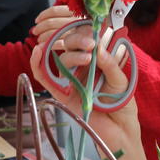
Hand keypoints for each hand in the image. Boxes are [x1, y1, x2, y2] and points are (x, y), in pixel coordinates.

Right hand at [29, 29, 138, 154]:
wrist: (118, 131)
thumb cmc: (122, 104)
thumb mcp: (120, 81)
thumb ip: (109, 64)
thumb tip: (97, 47)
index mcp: (96, 60)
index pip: (85, 39)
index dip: (84, 30)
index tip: (92, 28)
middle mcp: (81, 67)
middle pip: (70, 45)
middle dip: (77, 40)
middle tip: (90, 44)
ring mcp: (70, 79)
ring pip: (61, 59)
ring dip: (71, 54)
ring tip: (87, 58)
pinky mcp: (61, 93)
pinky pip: (44, 76)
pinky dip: (37, 63)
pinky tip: (37, 51)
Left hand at [30, 5, 84, 45]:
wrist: (99, 48)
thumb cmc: (86, 34)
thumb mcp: (78, 22)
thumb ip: (65, 17)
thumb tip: (42, 19)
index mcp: (77, 12)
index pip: (55, 11)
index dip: (43, 15)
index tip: (37, 20)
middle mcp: (78, 21)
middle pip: (52, 22)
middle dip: (40, 27)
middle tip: (35, 31)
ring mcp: (78, 33)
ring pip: (53, 33)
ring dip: (43, 37)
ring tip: (39, 40)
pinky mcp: (77, 45)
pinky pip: (58, 43)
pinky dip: (49, 45)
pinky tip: (45, 47)